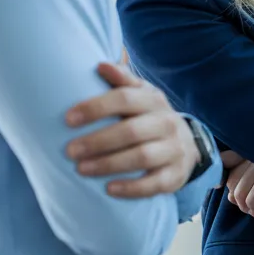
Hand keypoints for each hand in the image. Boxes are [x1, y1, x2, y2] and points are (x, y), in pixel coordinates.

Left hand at [64, 62, 198, 197]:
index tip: (68, 119)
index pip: (125, 98)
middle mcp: (167, 123)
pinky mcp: (175, 175)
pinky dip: (131, 188)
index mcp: (154, 100)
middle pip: (132, 130)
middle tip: (69, 151)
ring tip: (81, 169)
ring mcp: (174, 150)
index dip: (96, 107)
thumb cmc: (150, 117)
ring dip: (109, 164)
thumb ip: (122, 81)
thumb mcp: (141, 95)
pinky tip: (109, 189)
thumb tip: (101, 65)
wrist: (185, 145)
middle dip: (98, 141)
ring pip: (142, 157)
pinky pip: (154, 184)